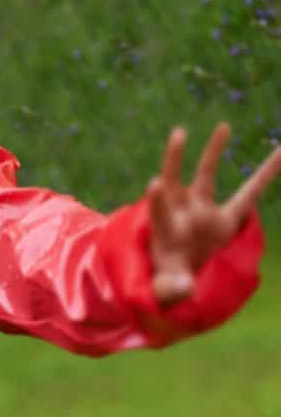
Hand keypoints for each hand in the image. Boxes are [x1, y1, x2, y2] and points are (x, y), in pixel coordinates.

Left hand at [146, 122, 280, 305]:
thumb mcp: (167, 289)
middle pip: (174, 180)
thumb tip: (184, 289)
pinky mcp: (224, 217)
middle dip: (173, 158)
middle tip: (177, 133)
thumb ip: (171, 289)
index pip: (157, 211)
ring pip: (206, 175)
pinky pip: (248, 193)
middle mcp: (182, 213)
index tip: (153, 183)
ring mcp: (202, 209)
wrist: (182, 275)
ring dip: (213, 151)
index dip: (156, 199)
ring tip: (223, 127)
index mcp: (164, 230)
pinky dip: (264, 176)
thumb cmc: (169, 280)